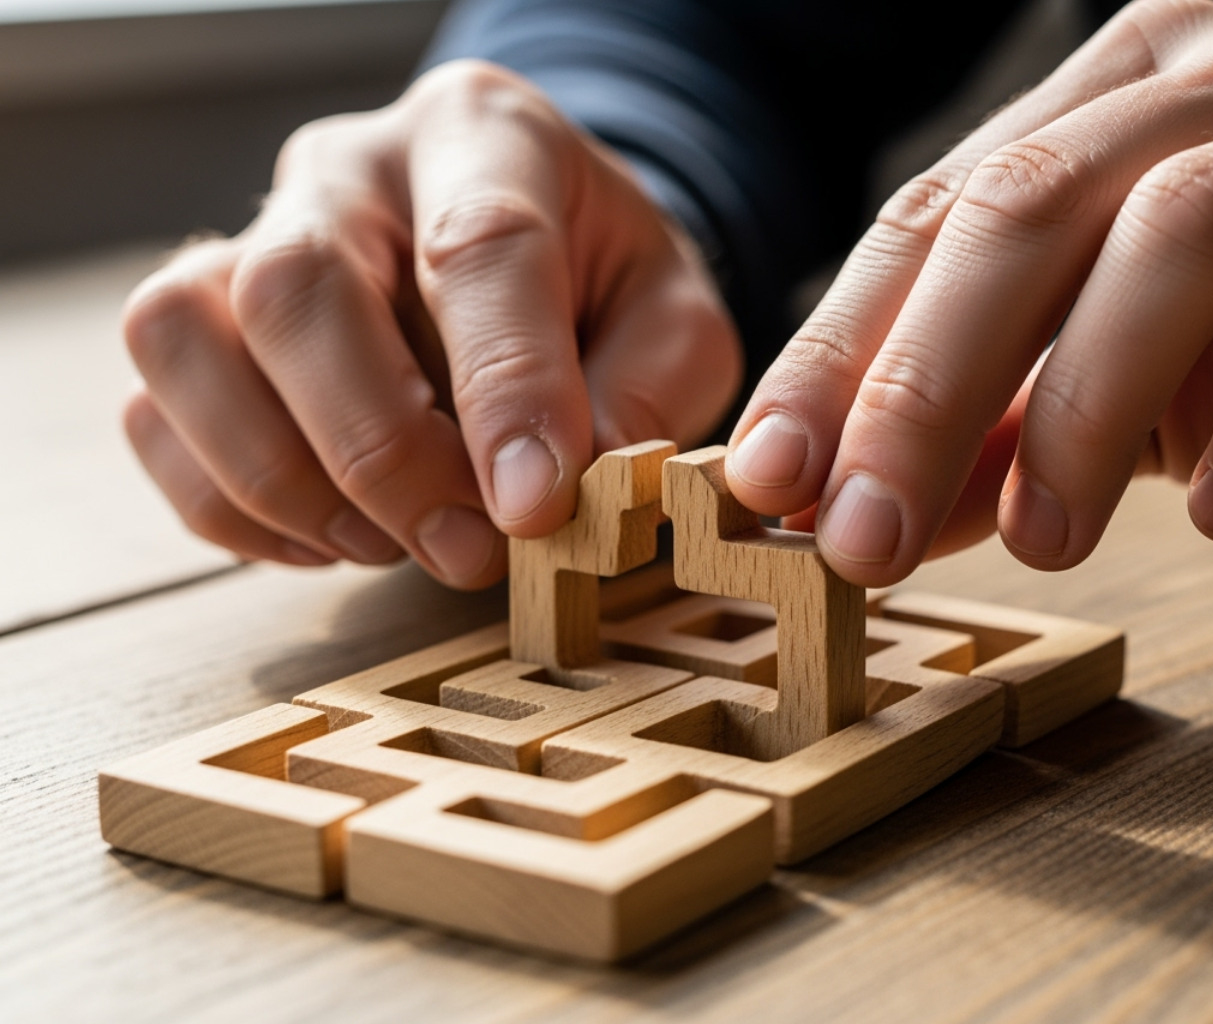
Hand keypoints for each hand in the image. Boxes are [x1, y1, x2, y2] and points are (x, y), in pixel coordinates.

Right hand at [123, 60, 740, 587]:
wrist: (540, 252)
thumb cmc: (607, 286)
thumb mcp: (676, 324)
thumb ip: (647, 396)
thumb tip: (567, 493)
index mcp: (487, 136)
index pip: (479, 247)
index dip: (505, 389)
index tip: (534, 508)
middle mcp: (349, 171)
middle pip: (299, 288)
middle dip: (380, 451)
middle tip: (467, 551)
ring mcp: (252, 234)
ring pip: (184, 339)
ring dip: (283, 478)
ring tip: (390, 544)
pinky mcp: (201, 320)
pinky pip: (155, 414)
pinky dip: (230, 505)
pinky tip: (331, 538)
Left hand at [726, 0, 1212, 585]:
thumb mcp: (1117, 389)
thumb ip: (989, 432)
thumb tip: (840, 510)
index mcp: (1129, 89)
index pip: (942, 208)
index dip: (841, 350)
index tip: (768, 481)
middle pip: (1038, 202)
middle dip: (927, 384)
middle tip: (863, 537)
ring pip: (1190, 232)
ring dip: (1089, 408)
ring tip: (1047, 541)